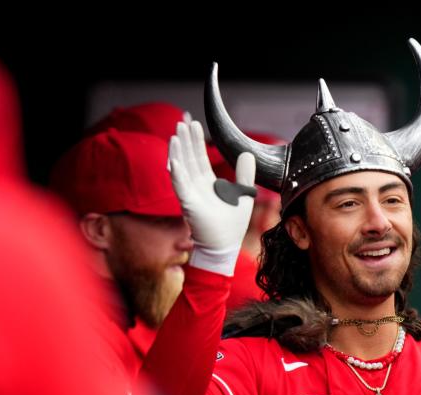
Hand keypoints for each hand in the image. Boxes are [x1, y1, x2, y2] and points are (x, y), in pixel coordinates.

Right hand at [168, 120, 256, 274]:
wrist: (225, 245)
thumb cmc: (232, 224)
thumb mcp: (244, 194)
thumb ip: (245, 174)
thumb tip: (247, 153)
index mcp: (207, 183)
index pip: (199, 158)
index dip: (196, 141)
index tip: (194, 124)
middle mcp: (196, 186)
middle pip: (189, 159)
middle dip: (185, 141)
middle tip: (182, 122)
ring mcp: (190, 194)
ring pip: (181, 169)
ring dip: (177, 152)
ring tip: (175, 135)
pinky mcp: (188, 204)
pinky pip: (180, 187)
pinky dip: (176, 174)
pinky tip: (173, 160)